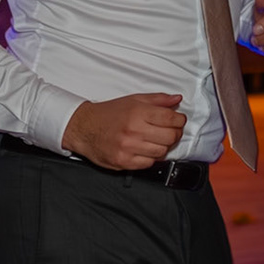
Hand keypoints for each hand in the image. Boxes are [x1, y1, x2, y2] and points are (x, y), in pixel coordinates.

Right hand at [62, 93, 185, 170]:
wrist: (84, 128)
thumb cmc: (108, 114)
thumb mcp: (133, 100)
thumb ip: (158, 100)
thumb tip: (177, 100)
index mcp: (138, 112)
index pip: (171, 118)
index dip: (180, 120)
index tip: (179, 120)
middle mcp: (133, 130)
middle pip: (170, 137)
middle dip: (175, 133)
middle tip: (170, 130)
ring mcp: (128, 148)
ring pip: (162, 152)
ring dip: (163, 146)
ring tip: (155, 140)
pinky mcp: (123, 162)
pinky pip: (149, 164)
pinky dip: (150, 157)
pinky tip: (145, 149)